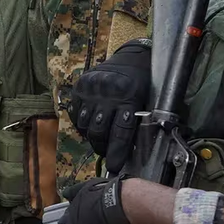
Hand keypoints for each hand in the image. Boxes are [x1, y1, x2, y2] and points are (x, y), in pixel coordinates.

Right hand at [69, 38, 150, 173]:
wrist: (132, 56)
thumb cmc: (145, 82)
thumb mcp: (147, 100)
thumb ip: (136, 123)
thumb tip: (128, 152)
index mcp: (129, 96)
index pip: (120, 132)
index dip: (116, 153)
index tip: (114, 167)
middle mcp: (107, 92)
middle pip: (99, 131)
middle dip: (102, 147)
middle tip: (107, 152)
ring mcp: (91, 89)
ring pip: (86, 125)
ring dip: (92, 136)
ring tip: (100, 138)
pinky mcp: (80, 87)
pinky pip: (77, 115)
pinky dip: (83, 124)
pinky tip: (92, 124)